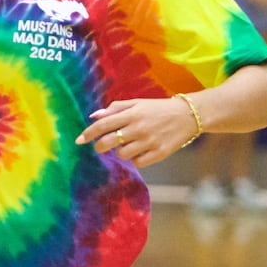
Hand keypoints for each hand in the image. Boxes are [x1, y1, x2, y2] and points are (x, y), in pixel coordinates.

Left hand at [76, 96, 199, 167]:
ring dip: (121, 151)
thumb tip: (94, 116)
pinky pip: (138, 162)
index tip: (78, 140)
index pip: (103, 125)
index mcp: (132, 114)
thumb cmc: (159, 109)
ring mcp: (149, 142)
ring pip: (122, 154)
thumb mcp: (138, 103)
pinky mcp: (159, 153)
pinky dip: (136, 159)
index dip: (88, 133)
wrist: (188, 115)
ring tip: (130, 144)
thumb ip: (116, 108)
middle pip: (108, 142)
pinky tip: (141, 151)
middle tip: (101, 146)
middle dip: (100, 146)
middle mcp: (139, 128)